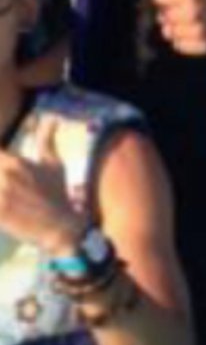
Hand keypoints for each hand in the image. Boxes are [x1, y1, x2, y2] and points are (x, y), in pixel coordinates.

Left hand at [0, 117, 83, 255]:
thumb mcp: (54, 163)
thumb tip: (52, 118)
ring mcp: (0, 196)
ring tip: (3, 192)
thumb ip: (47, 139)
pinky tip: (2, 208)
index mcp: (14, 162)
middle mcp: (5, 176)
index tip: (0, 164)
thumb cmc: (58, 193)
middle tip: (3, 182)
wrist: (61, 226)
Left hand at [152, 0, 205, 53]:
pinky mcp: (205, 45)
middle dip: (169, 12)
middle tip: (182, 8)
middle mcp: (194, 13)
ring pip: (170, 32)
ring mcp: (200, 31)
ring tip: (186, 20)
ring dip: (174, 28)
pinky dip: (182, 41)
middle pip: (164, 16)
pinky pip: (181, 46)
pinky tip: (191, 31)